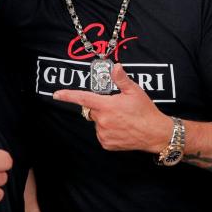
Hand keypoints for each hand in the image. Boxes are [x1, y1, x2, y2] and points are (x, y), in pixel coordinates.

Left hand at [53, 64, 172, 153]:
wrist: (155, 133)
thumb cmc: (145, 111)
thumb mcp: (135, 91)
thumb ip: (121, 79)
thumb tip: (116, 66)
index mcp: (106, 106)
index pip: (83, 98)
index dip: (68, 96)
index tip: (56, 94)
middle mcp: (102, 121)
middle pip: (92, 110)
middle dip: (101, 107)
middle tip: (118, 108)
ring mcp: (104, 134)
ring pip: (97, 123)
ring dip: (105, 120)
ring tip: (122, 120)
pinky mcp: (106, 144)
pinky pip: (102, 134)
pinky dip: (108, 131)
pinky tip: (121, 129)